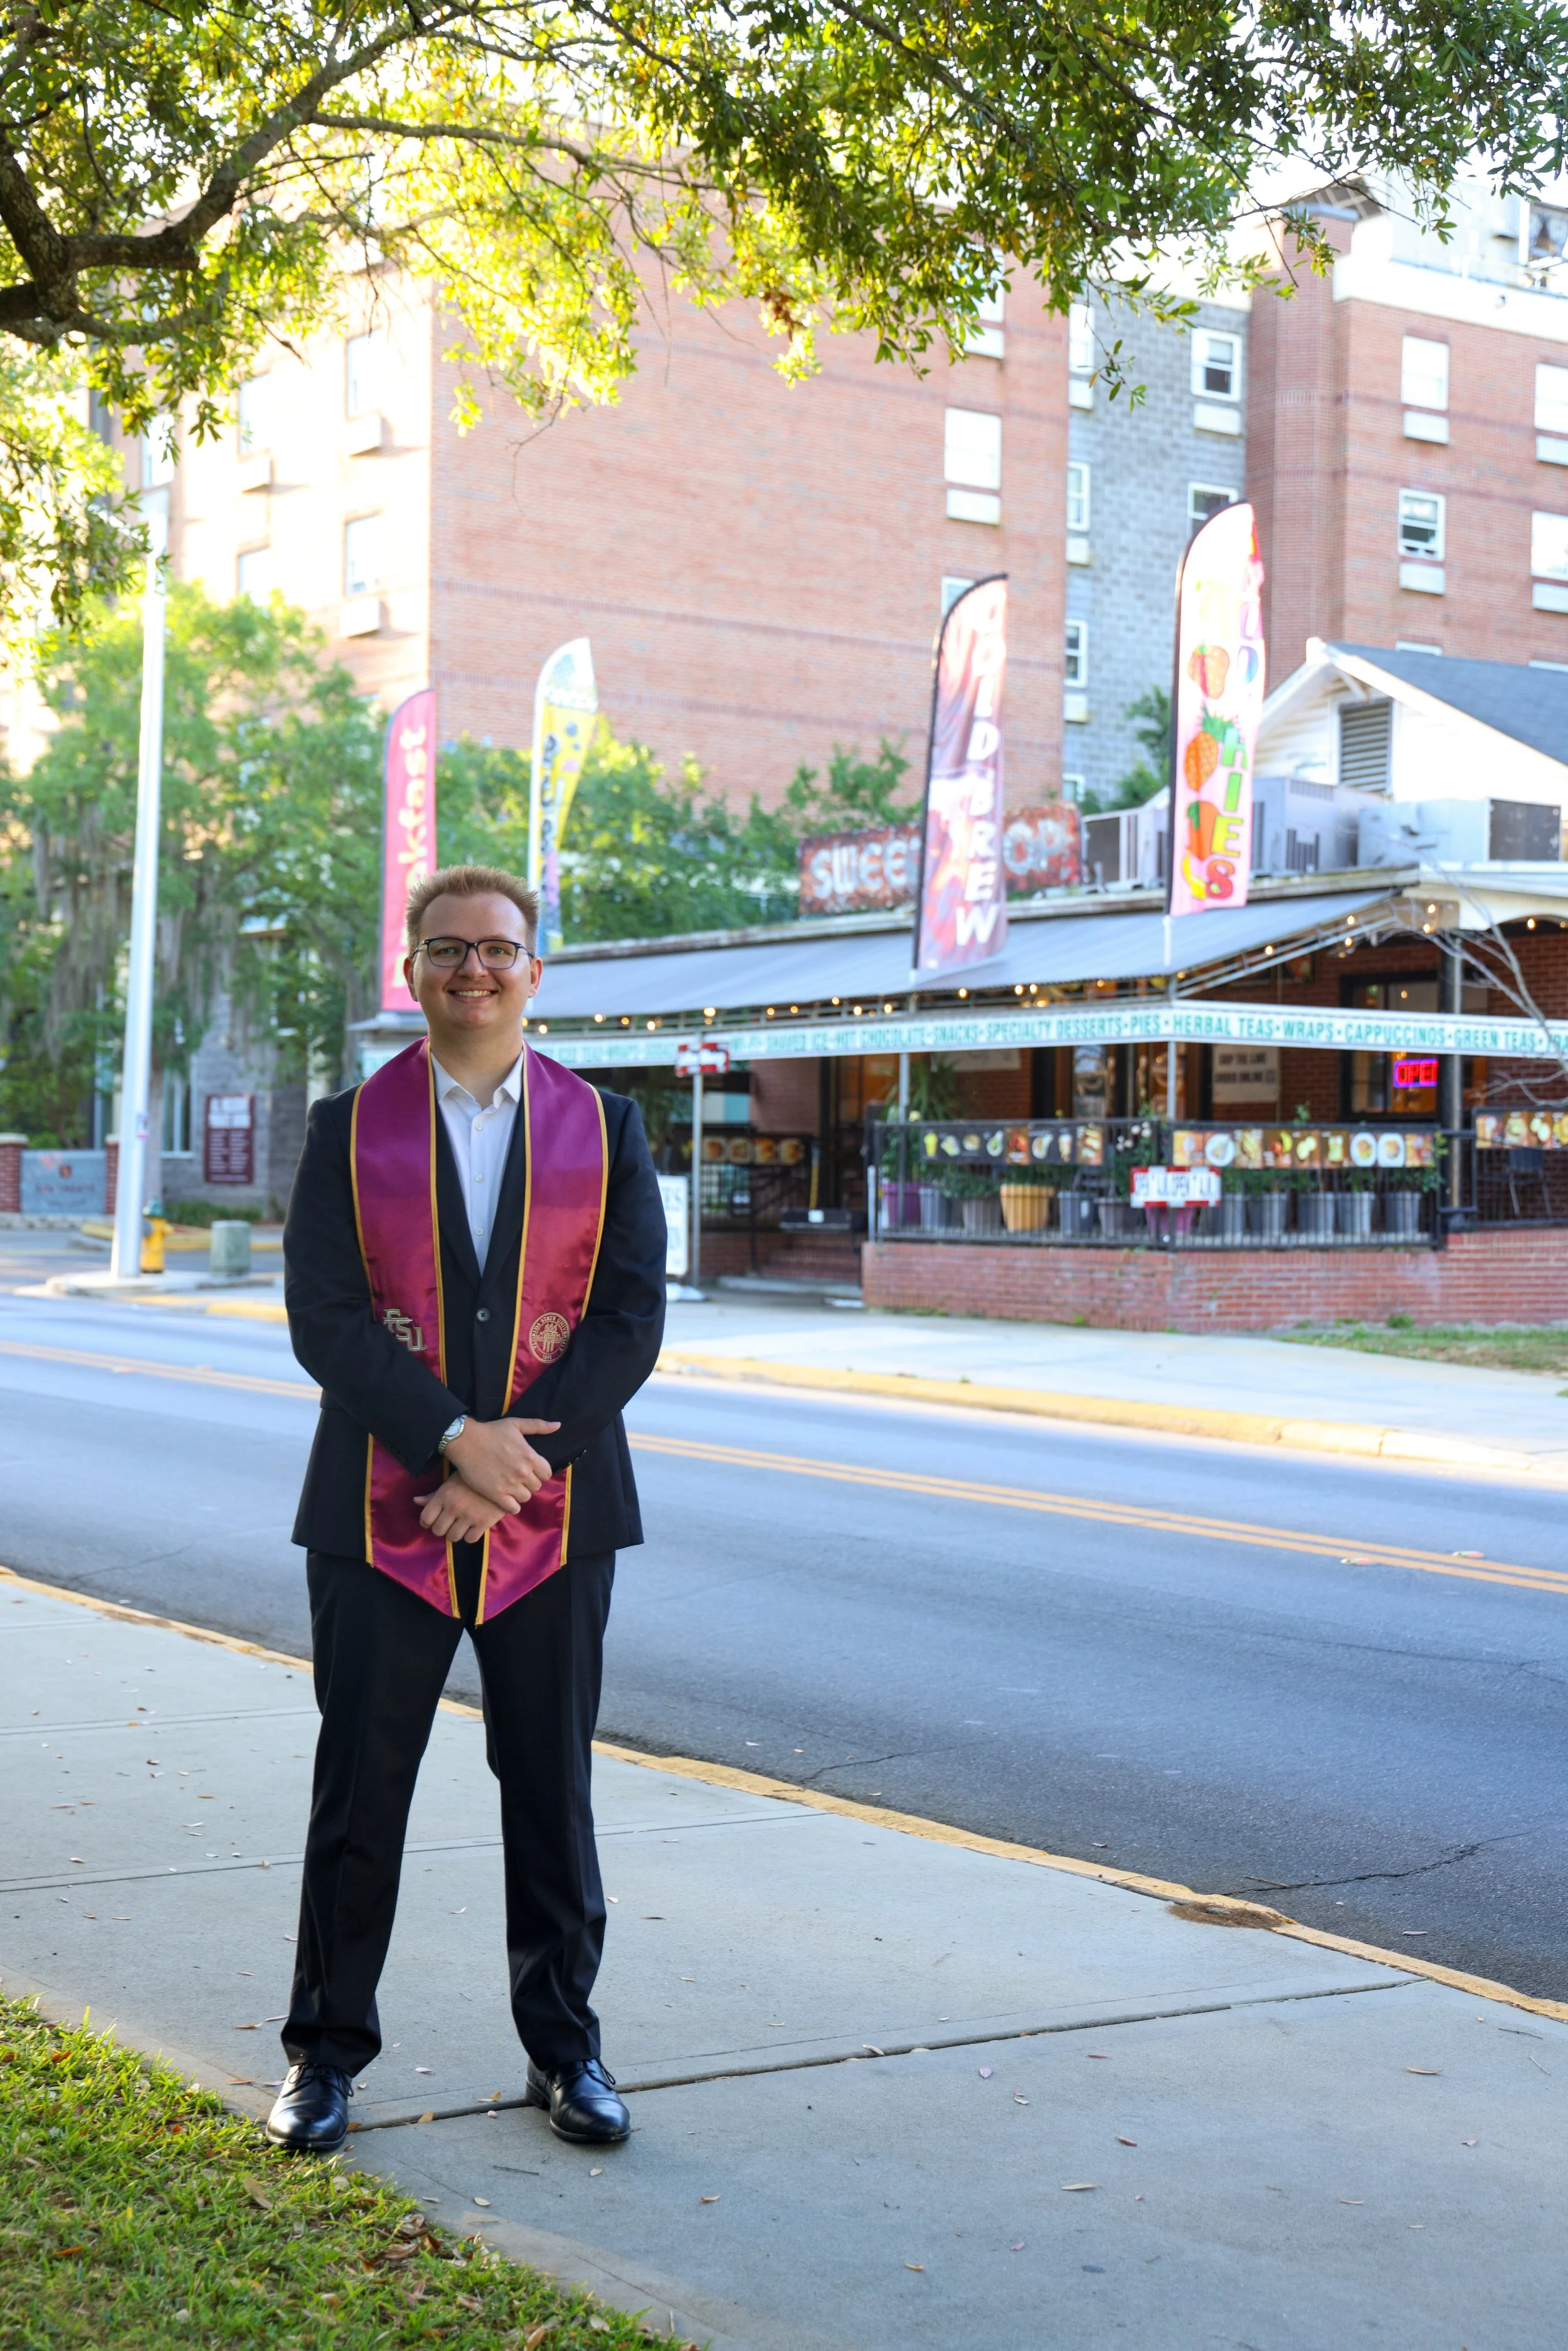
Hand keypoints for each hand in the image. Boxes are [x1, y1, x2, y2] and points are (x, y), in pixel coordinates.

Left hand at [414, 1473, 510, 1542]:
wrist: (502, 1476)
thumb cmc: (474, 1477)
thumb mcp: (452, 1481)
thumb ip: (434, 1494)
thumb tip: (416, 1501)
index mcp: (443, 1495)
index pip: (426, 1518)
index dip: (427, 1522)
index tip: (432, 1521)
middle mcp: (453, 1507)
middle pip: (438, 1531)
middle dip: (442, 1528)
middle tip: (448, 1523)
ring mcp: (469, 1516)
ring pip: (453, 1537)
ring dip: (455, 1533)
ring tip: (460, 1526)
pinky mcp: (483, 1523)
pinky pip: (470, 1539)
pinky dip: (470, 1535)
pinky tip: (473, 1527)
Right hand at [445, 1415, 559, 1510]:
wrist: (466, 1441)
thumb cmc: (491, 1431)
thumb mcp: (516, 1424)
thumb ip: (538, 1426)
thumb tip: (558, 1425)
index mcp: (531, 1457)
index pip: (547, 1474)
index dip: (539, 1473)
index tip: (530, 1470)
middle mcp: (523, 1473)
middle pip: (536, 1486)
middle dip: (529, 1482)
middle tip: (518, 1478)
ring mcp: (510, 1485)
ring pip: (526, 1497)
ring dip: (520, 1493)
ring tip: (511, 1487)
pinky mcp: (496, 1494)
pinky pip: (513, 1508)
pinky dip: (511, 1505)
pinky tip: (506, 1499)